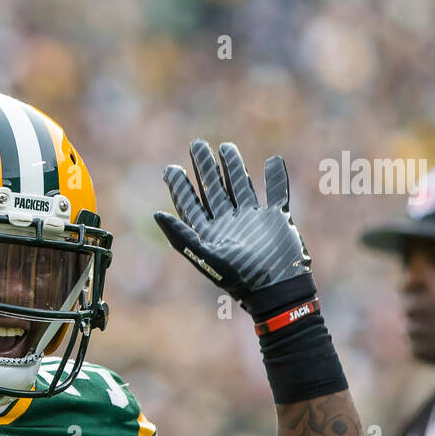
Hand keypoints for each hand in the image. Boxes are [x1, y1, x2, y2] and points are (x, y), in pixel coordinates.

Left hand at [154, 140, 313, 313]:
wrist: (276, 290)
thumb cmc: (239, 277)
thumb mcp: (205, 256)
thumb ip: (181, 236)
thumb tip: (156, 214)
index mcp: (210, 233)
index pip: (191, 204)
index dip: (180, 186)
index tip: (170, 168)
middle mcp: (229, 224)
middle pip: (214, 190)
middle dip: (205, 168)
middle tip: (197, 145)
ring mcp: (253, 221)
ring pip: (241, 187)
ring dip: (234, 168)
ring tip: (226, 147)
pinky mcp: (277, 219)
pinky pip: (278, 193)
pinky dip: (277, 178)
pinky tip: (273, 161)